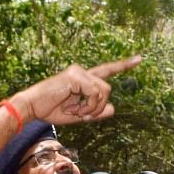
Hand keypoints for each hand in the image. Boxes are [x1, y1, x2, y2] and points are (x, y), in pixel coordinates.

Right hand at [11, 57, 141, 124]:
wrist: (32, 108)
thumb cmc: (51, 111)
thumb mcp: (79, 115)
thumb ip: (96, 111)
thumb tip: (113, 108)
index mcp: (83, 79)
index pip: (106, 70)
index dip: (123, 65)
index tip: (140, 59)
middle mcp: (82, 71)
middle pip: (107, 88)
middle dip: (98, 107)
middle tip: (83, 115)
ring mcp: (78, 72)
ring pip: (103, 91)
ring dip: (93, 107)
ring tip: (76, 111)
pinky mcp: (75, 76)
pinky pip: (94, 93)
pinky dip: (88, 105)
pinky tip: (74, 108)